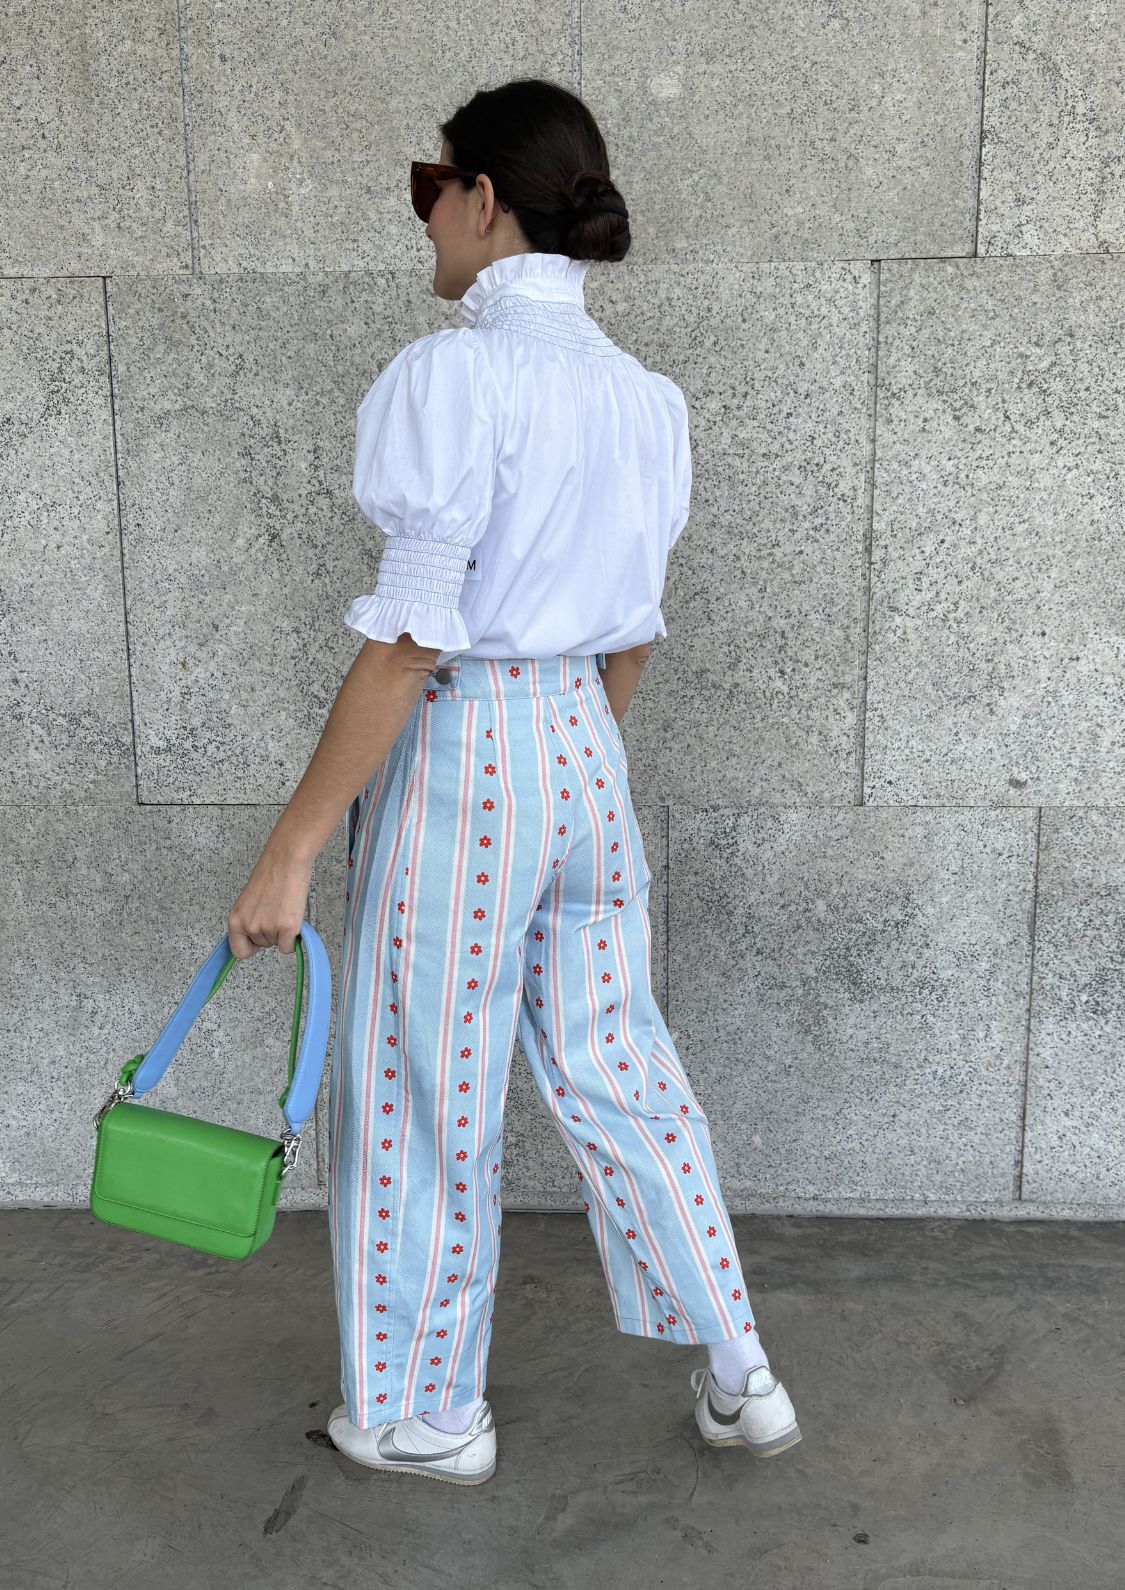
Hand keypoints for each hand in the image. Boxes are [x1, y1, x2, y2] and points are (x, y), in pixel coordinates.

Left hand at [227, 838, 313, 959]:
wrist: (286, 861)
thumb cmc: (270, 875)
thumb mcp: (249, 902)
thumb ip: (248, 920)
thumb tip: (255, 937)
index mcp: (235, 919)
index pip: (239, 951)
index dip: (251, 947)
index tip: (258, 942)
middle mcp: (248, 926)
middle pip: (262, 946)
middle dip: (270, 934)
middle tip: (276, 912)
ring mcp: (267, 928)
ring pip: (276, 944)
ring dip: (282, 932)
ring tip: (283, 909)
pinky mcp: (286, 928)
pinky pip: (289, 947)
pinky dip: (293, 937)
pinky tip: (292, 918)